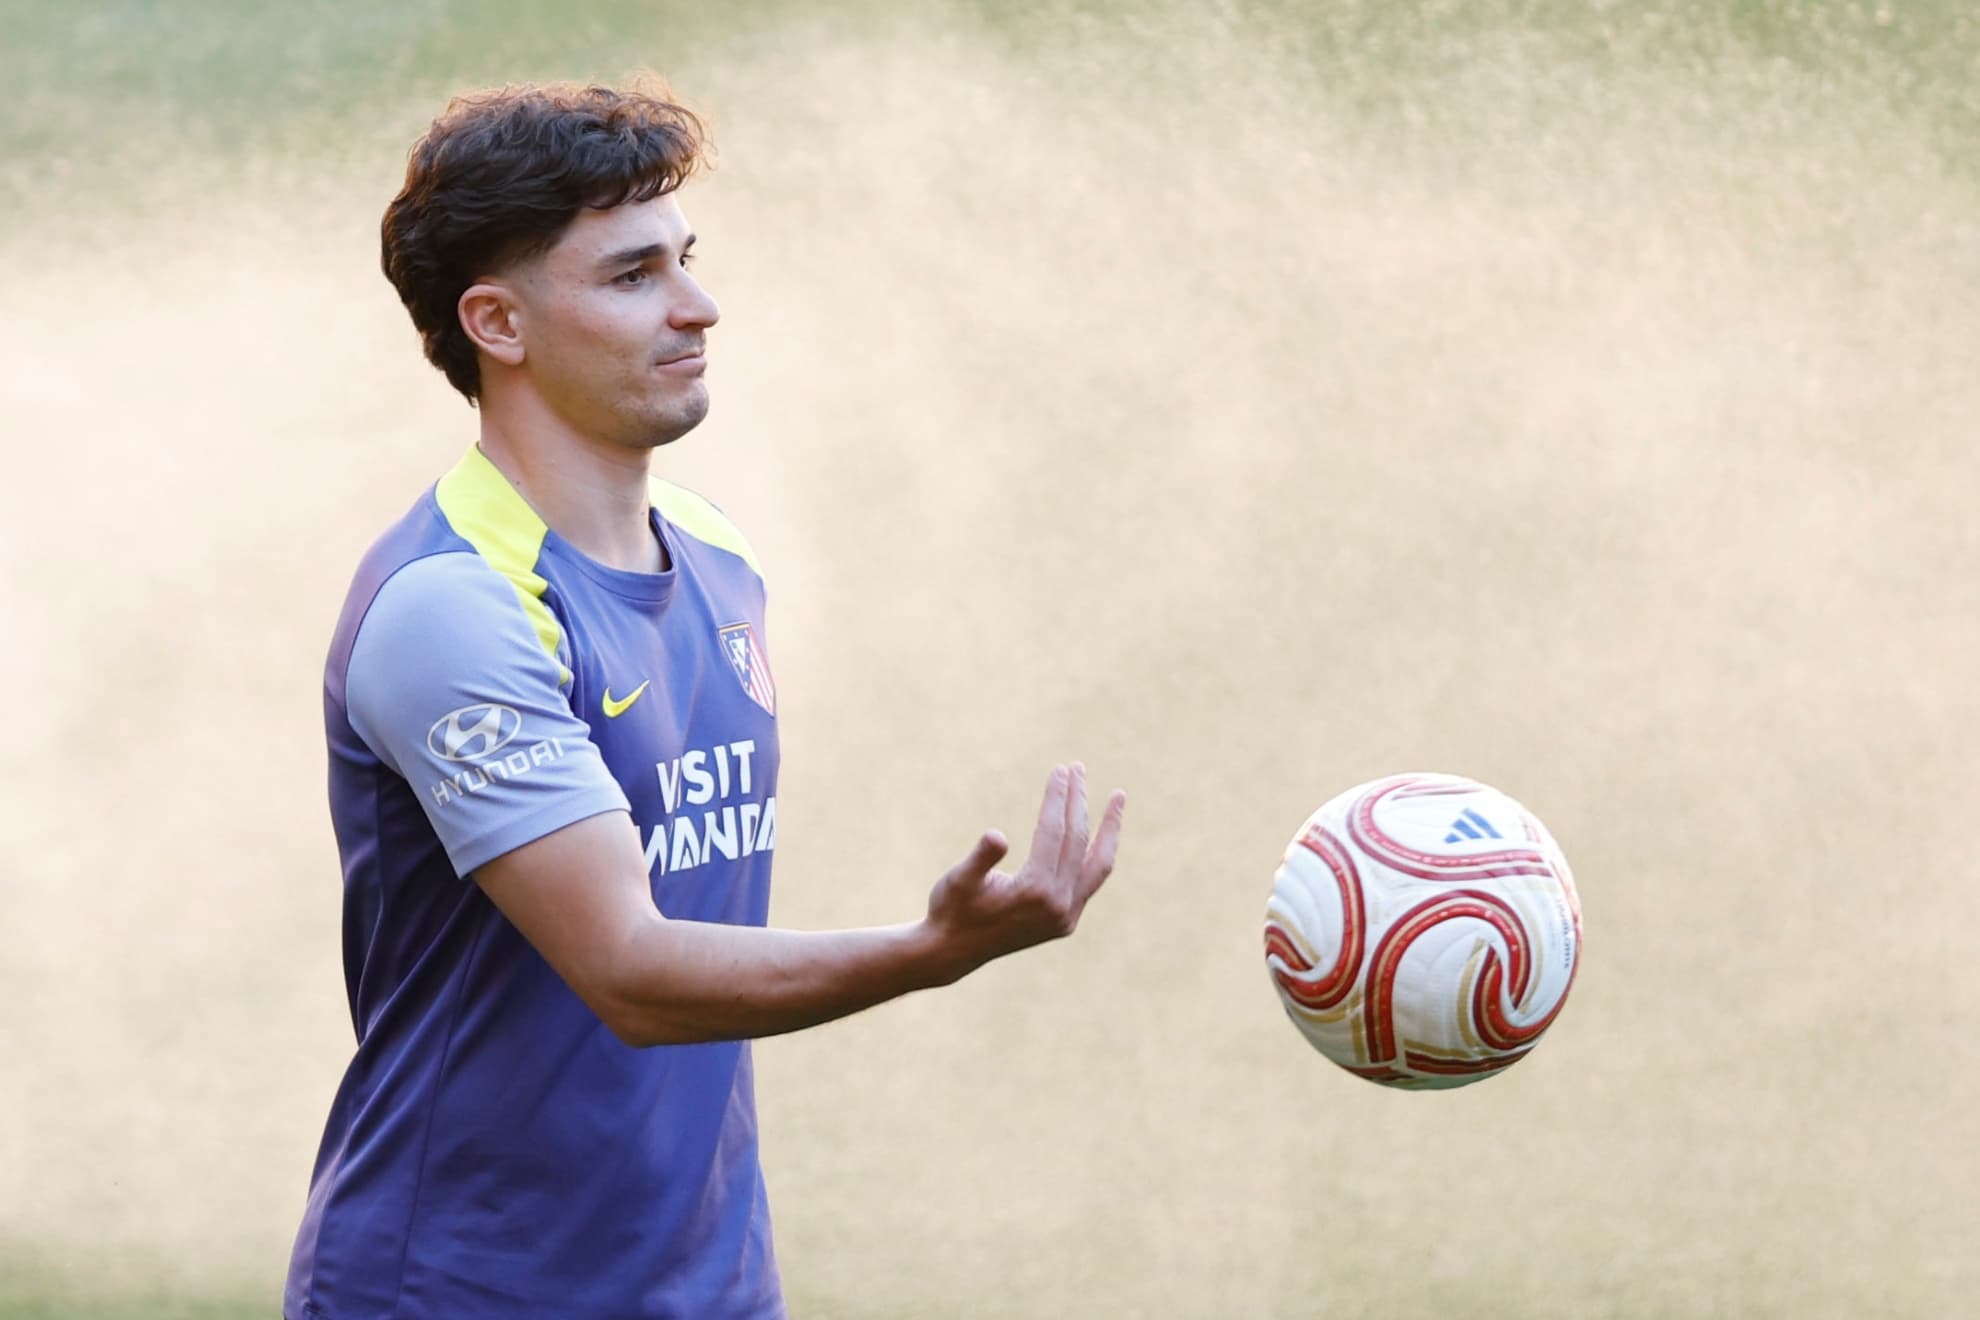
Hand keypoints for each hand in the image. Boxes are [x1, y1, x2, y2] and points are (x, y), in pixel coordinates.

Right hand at [923, 762, 1126, 982]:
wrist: (952, 952)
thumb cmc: (951, 909)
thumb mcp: (958, 880)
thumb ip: (980, 859)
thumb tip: (997, 836)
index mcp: (1034, 891)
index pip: (1054, 832)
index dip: (1057, 797)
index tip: (1060, 769)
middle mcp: (1058, 905)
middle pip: (1077, 841)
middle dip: (1078, 801)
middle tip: (1077, 767)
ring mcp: (1066, 916)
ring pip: (1098, 864)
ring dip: (1108, 828)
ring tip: (1118, 796)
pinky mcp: (1066, 922)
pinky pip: (1091, 880)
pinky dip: (1098, 854)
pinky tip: (1099, 833)